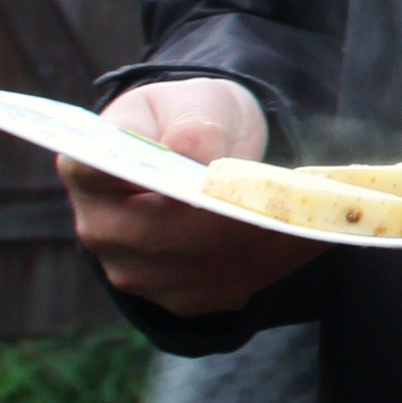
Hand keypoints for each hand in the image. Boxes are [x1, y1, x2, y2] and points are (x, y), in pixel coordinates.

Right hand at [60, 75, 295, 316]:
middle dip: (228, 220)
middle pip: (161, 234)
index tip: (199, 172)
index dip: (140, 176)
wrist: (207, 154)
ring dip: (262, 246)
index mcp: (87, 170)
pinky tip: (311, 237)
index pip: (92, 173)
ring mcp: (137, 275)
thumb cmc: (190, 119)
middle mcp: (101, 231)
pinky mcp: (179, 300)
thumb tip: (197, 153)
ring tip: (314, 217)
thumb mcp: (193, 102)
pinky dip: (274, 264)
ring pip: (201, 267)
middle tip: (290, 204)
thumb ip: (192, 122)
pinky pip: (229, 287)